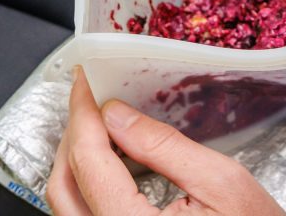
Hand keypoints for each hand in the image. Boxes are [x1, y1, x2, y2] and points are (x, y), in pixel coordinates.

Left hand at [47, 67, 284, 215]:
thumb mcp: (222, 182)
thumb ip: (165, 147)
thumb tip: (117, 115)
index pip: (89, 163)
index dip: (84, 114)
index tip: (87, 82)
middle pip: (62, 185)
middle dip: (74, 133)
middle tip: (91, 98)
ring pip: (67, 204)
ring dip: (77, 158)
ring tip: (100, 122)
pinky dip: (88, 183)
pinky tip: (110, 159)